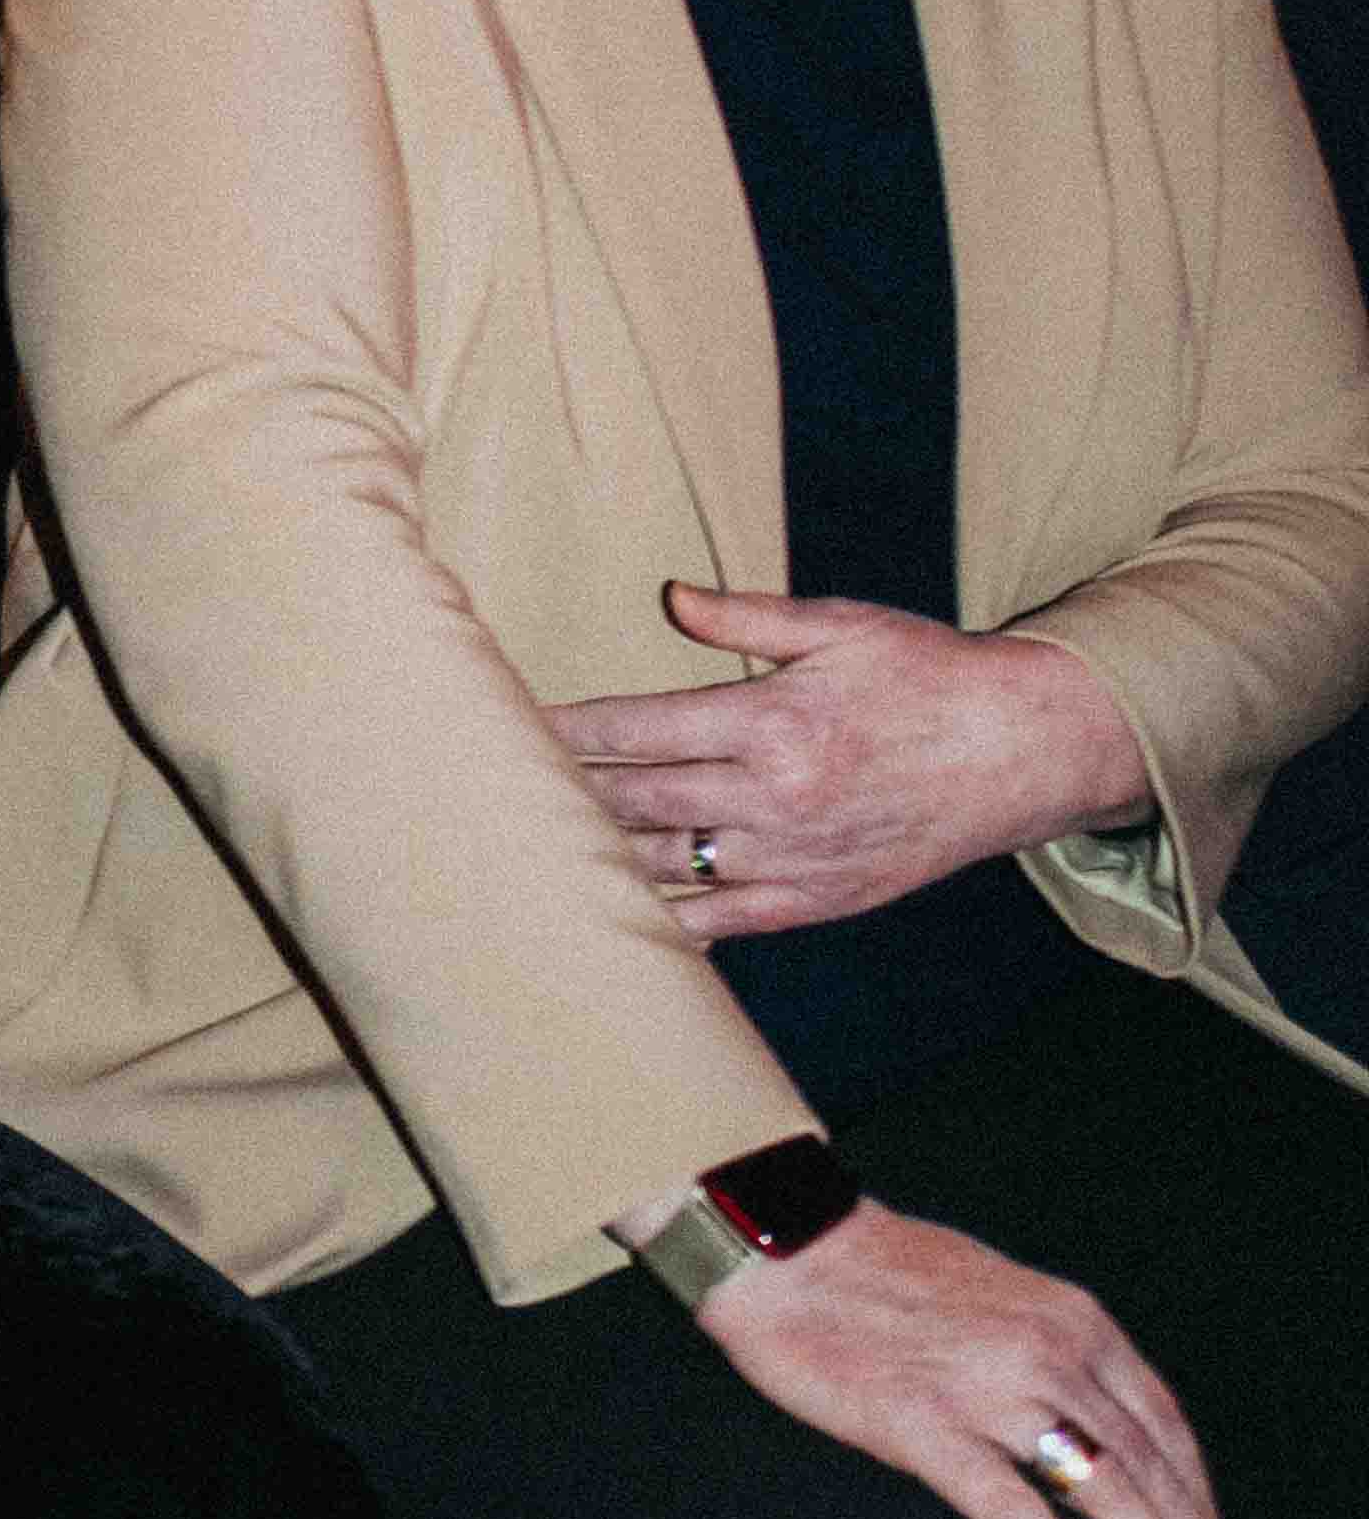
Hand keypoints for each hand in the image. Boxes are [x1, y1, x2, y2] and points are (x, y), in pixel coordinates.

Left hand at [559, 593, 1138, 938]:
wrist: (1022, 753)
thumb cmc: (929, 676)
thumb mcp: (843, 626)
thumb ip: (747, 616)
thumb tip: (671, 596)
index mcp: (773, 721)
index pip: (638, 729)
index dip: (566, 731)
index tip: (512, 725)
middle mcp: (774, 797)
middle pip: (635, 801)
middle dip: (561, 792)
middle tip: (496, 788)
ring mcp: (791, 857)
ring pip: (663, 867)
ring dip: (593, 857)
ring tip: (526, 850)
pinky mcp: (813, 901)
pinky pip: (716, 923)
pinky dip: (657, 921)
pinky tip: (603, 912)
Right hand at [672, 1195, 1247, 1518]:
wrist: (787, 1247)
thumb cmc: (882, 1272)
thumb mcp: (1004, 1296)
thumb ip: (1056, 1352)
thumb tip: (1095, 1419)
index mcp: (1074, 1321)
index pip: (1164, 1424)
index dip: (1201, 1496)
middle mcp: (1052, 1354)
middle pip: (1152, 1467)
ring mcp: (992, 1392)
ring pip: (1107, 1493)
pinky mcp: (927, 1428)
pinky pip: (1017, 1511)